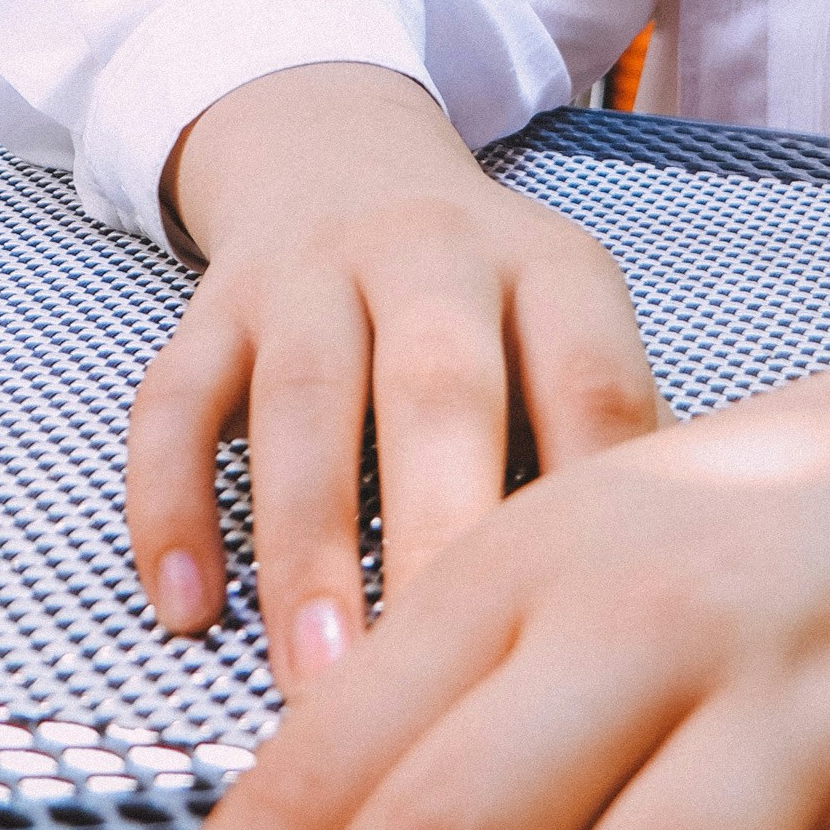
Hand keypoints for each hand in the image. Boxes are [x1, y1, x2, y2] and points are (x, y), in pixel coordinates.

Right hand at [134, 62, 659, 688]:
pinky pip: (175, 400)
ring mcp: (312, 270)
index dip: (593, 507)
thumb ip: (608, 441)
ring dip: (307, 547)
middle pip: (440, 388)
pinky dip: (171, 504)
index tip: (590, 638)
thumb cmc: (483, 299)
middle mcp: (433, 251)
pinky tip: (183, 608)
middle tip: (437, 677)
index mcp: (549, 267)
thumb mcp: (567, 326)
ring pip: (303, 399)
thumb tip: (658, 614)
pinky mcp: (215, 301)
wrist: (335, 146)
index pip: (591, 381)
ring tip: (317, 684)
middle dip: (437, 536)